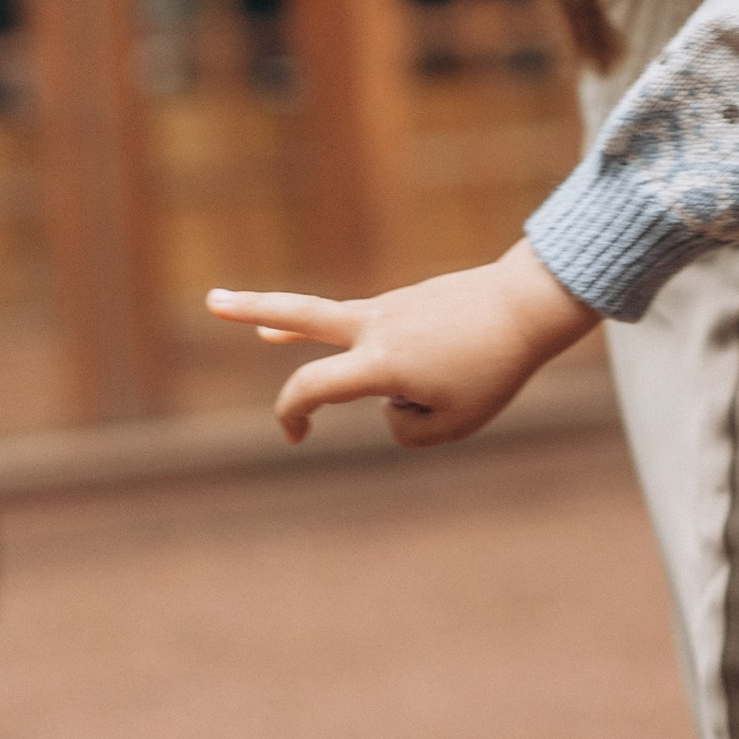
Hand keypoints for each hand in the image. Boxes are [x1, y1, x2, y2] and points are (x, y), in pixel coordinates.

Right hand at [206, 243, 595, 447]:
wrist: (528, 306)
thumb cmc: (494, 370)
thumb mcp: (453, 425)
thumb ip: (406, 430)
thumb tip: (389, 405)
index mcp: (380, 361)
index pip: (312, 389)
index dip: (290, 415)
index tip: (296, 438)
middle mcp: (376, 326)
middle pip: (302, 315)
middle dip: (253, 309)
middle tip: (210, 301)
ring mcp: (390, 308)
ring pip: (328, 316)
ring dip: (286, 320)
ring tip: (246, 321)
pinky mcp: (408, 303)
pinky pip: (366, 321)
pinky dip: (347, 332)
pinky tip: (333, 331)